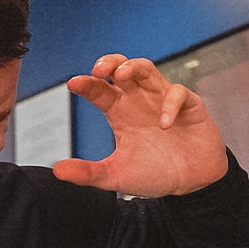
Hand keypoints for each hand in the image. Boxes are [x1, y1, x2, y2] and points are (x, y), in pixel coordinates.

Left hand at [53, 55, 227, 196]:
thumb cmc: (154, 173)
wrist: (191, 184)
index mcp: (120, 113)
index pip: (100, 91)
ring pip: (148, 70)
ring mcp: (163, 100)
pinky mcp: (190, 106)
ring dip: (135, 68)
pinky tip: (163, 124)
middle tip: (98, 69)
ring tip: (122, 75)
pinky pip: (178, 94)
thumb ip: (88, 173)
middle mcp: (139, 101)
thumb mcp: (116, 176)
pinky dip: (170, 104)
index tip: (73, 84)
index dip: (87, 85)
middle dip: (111, 63)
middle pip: (122, 69)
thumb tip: (57, 170)